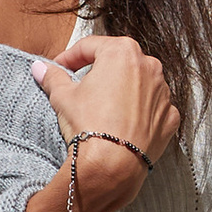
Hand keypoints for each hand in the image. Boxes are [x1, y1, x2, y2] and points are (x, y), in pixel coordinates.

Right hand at [34, 35, 178, 201]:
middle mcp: (149, 66)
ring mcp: (163, 92)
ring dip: (122, 92)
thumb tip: (41, 68)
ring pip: (138, 85)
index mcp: (122, 52)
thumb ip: (53, 77)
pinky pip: (152, 108)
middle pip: (118, 63)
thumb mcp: (63, 97)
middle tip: (82, 88)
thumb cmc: (89, 125)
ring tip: (103, 110)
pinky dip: (139, 113)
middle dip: (100, 72)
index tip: (60, 68)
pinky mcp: (170, 117)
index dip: (70, 57)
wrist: (111, 165)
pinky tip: (123, 124)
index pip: (91, 46)